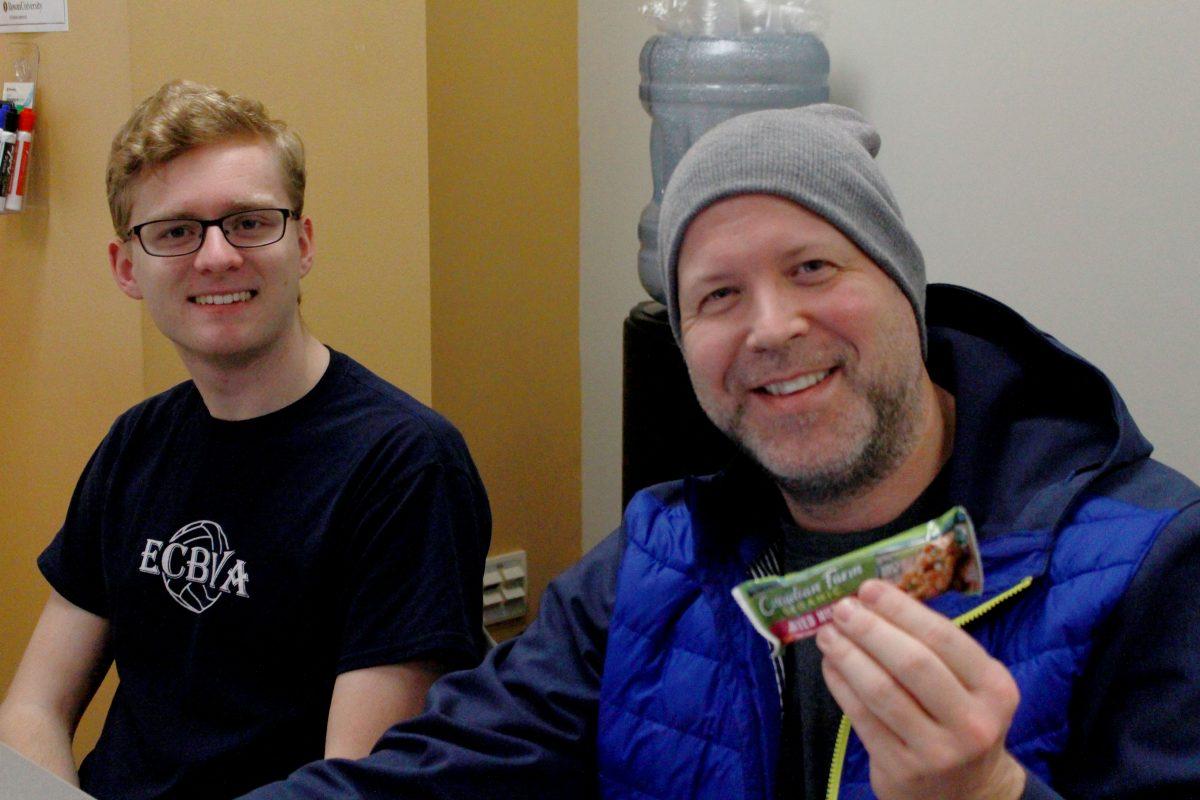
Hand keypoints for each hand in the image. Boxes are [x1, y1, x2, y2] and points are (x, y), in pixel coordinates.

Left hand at [814, 579, 1024, 799]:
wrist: (965, 794)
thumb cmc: (959, 719)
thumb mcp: (968, 685)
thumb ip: (933, 647)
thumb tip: (873, 599)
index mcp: (995, 688)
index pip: (944, 637)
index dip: (901, 609)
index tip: (868, 589)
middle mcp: (973, 722)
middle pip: (913, 663)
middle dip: (870, 629)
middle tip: (842, 609)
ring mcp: (938, 750)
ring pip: (882, 691)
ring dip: (848, 655)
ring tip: (828, 634)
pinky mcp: (903, 769)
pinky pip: (863, 717)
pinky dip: (841, 685)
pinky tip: (831, 665)